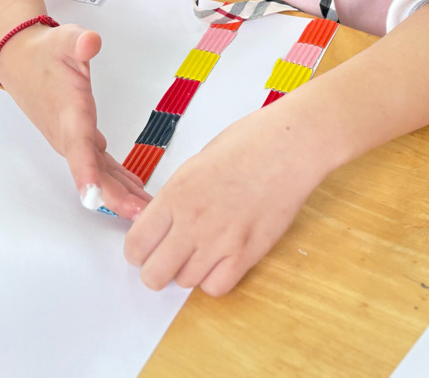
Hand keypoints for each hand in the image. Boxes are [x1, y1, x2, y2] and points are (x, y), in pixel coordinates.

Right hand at [0, 22, 151, 219]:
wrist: (21, 62)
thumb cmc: (45, 53)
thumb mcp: (64, 39)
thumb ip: (78, 42)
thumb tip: (89, 43)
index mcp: (69, 113)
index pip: (77, 148)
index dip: (86, 173)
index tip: (93, 197)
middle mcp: (70, 134)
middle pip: (93, 171)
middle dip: (114, 197)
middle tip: (142, 215)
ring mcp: (74, 139)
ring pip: (99, 173)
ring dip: (120, 195)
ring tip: (146, 213)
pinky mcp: (80, 138)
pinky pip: (101, 165)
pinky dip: (118, 180)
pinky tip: (134, 192)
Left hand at [123, 102, 327, 294]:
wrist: (292, 145)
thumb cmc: (250, 141)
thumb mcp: (199, 161)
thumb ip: (178, 194)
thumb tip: (165, 218)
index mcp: (176, 192)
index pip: (136, 244)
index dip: (138, 250)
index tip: (147, 246)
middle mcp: (193, 221)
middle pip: (154, 275)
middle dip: (156, 269)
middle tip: (169, 255)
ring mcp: (221, 241)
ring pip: (184, 283)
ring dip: (188, 271)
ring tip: (202, 249)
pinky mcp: (248, 253)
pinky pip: (216, 287)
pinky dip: (215, 279)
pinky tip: (222, 258)